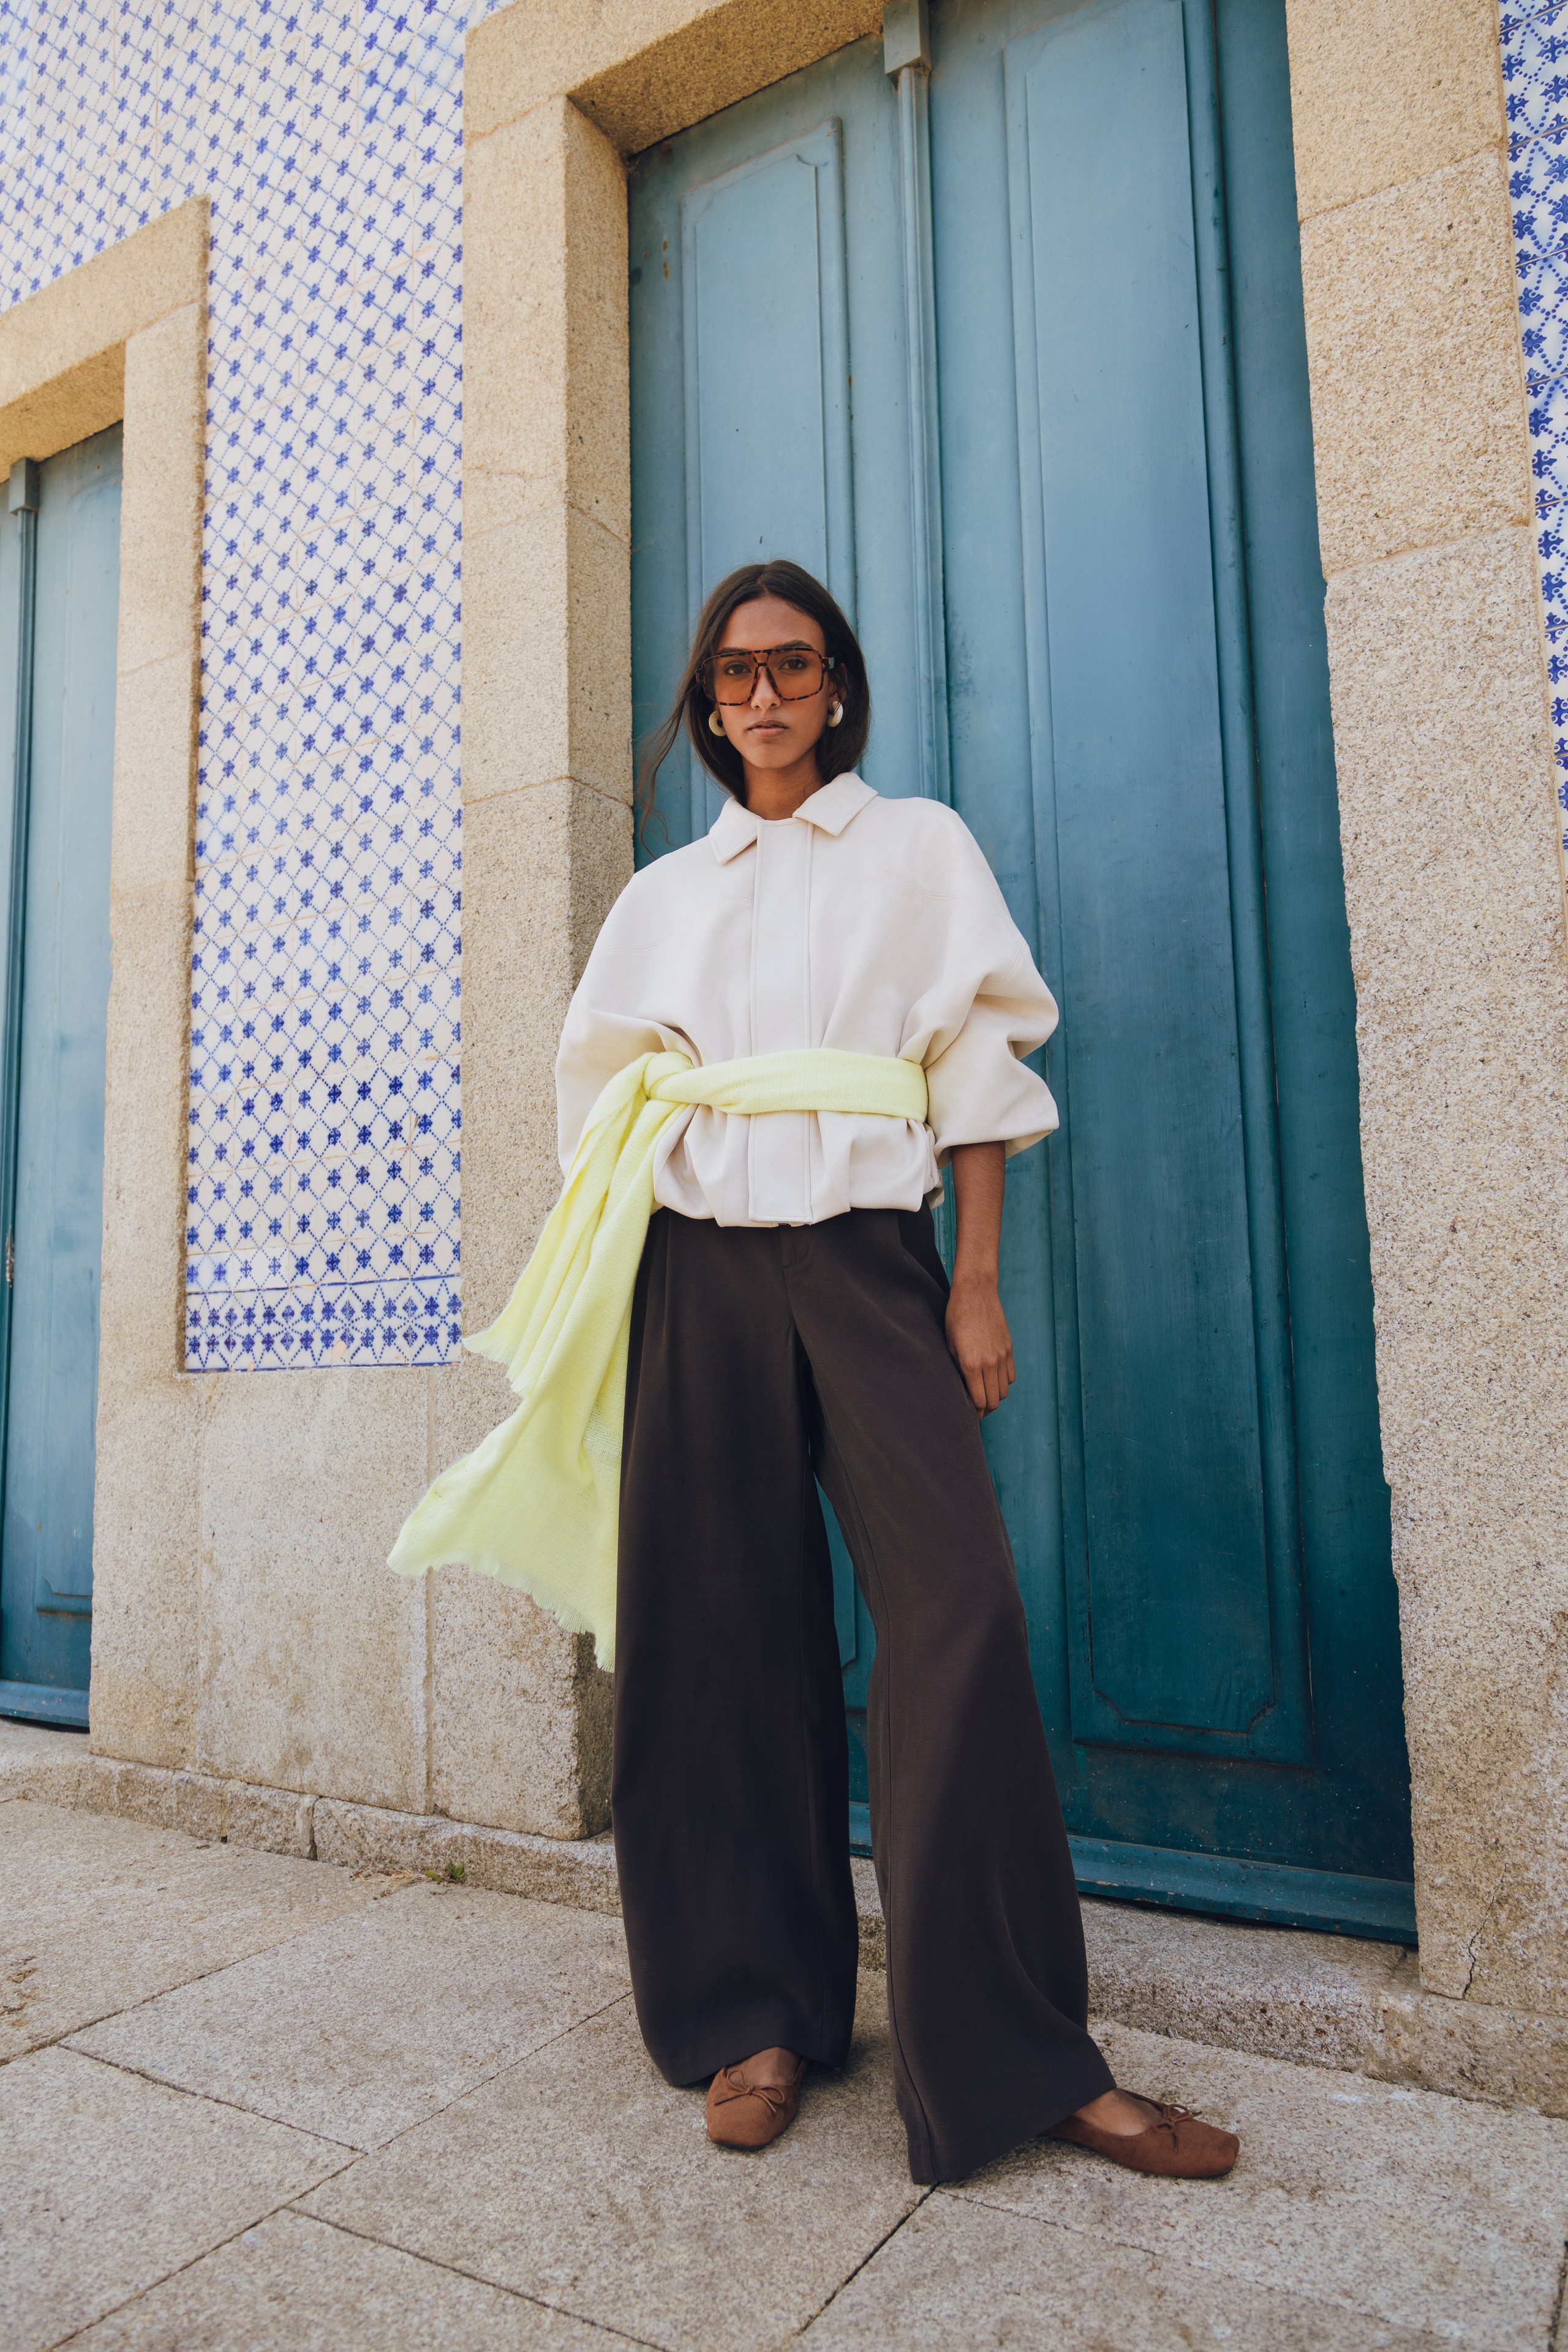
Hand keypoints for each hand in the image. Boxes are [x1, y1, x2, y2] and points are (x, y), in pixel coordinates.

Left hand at [945, 1274, 1015, 1413]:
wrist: (976, 1293)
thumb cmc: (956, 1317)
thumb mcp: (949, 1345)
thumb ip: (957, 1370)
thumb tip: (961, 1390)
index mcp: (971, 1365)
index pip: (979, 1401)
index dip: (974, 1413)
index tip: (969, 1417)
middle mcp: (990, 1363)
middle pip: (994, 1400)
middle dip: (984, 1410)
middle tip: (976, 1412)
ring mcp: (1002, 1356)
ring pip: (1003, 1391)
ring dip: (994, 1398)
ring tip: (984, 1397)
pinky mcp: (1009, 1349)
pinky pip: (1010, 1376)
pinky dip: (1002, 1383)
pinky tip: (992, 1380)